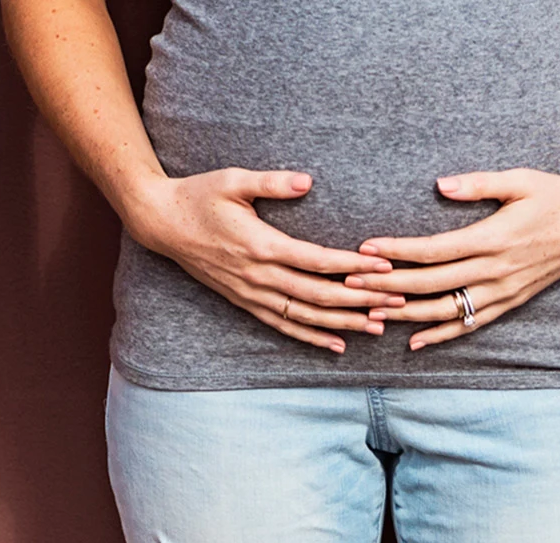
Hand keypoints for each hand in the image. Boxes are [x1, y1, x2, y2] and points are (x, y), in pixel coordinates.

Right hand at [123, 168, 404, 352]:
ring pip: (305, 317)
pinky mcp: (246, 302)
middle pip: (318, 295)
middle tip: (398, 300)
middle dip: (361, 300)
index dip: (353, 266)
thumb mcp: (232, 180)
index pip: (316, 261)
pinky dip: (312, 337)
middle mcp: (258, 276)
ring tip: (379, 326)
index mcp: (260, 245)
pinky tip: (339, 344)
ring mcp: (251, 293)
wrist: (161, 222)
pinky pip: (283, 326)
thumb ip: (270, 182)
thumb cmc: (199, 195)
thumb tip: (307, 182)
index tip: (386, 267)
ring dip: (344, 323)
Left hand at [342, 169, 559, 350]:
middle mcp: (496, 270)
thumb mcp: (519, 179)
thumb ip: (479, 183)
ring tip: (372, 315)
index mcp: (493, 237)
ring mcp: (504, 291)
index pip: (434, 249)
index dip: (397, 251)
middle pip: (432, 283)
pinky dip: (442, 335)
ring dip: (407, 315)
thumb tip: (440, 186)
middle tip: (350, 284)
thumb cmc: (555, 195)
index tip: (365, 250)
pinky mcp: (511, 301)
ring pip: (447, 311)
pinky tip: (415, 341)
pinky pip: (471, 324)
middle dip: (388, 286)